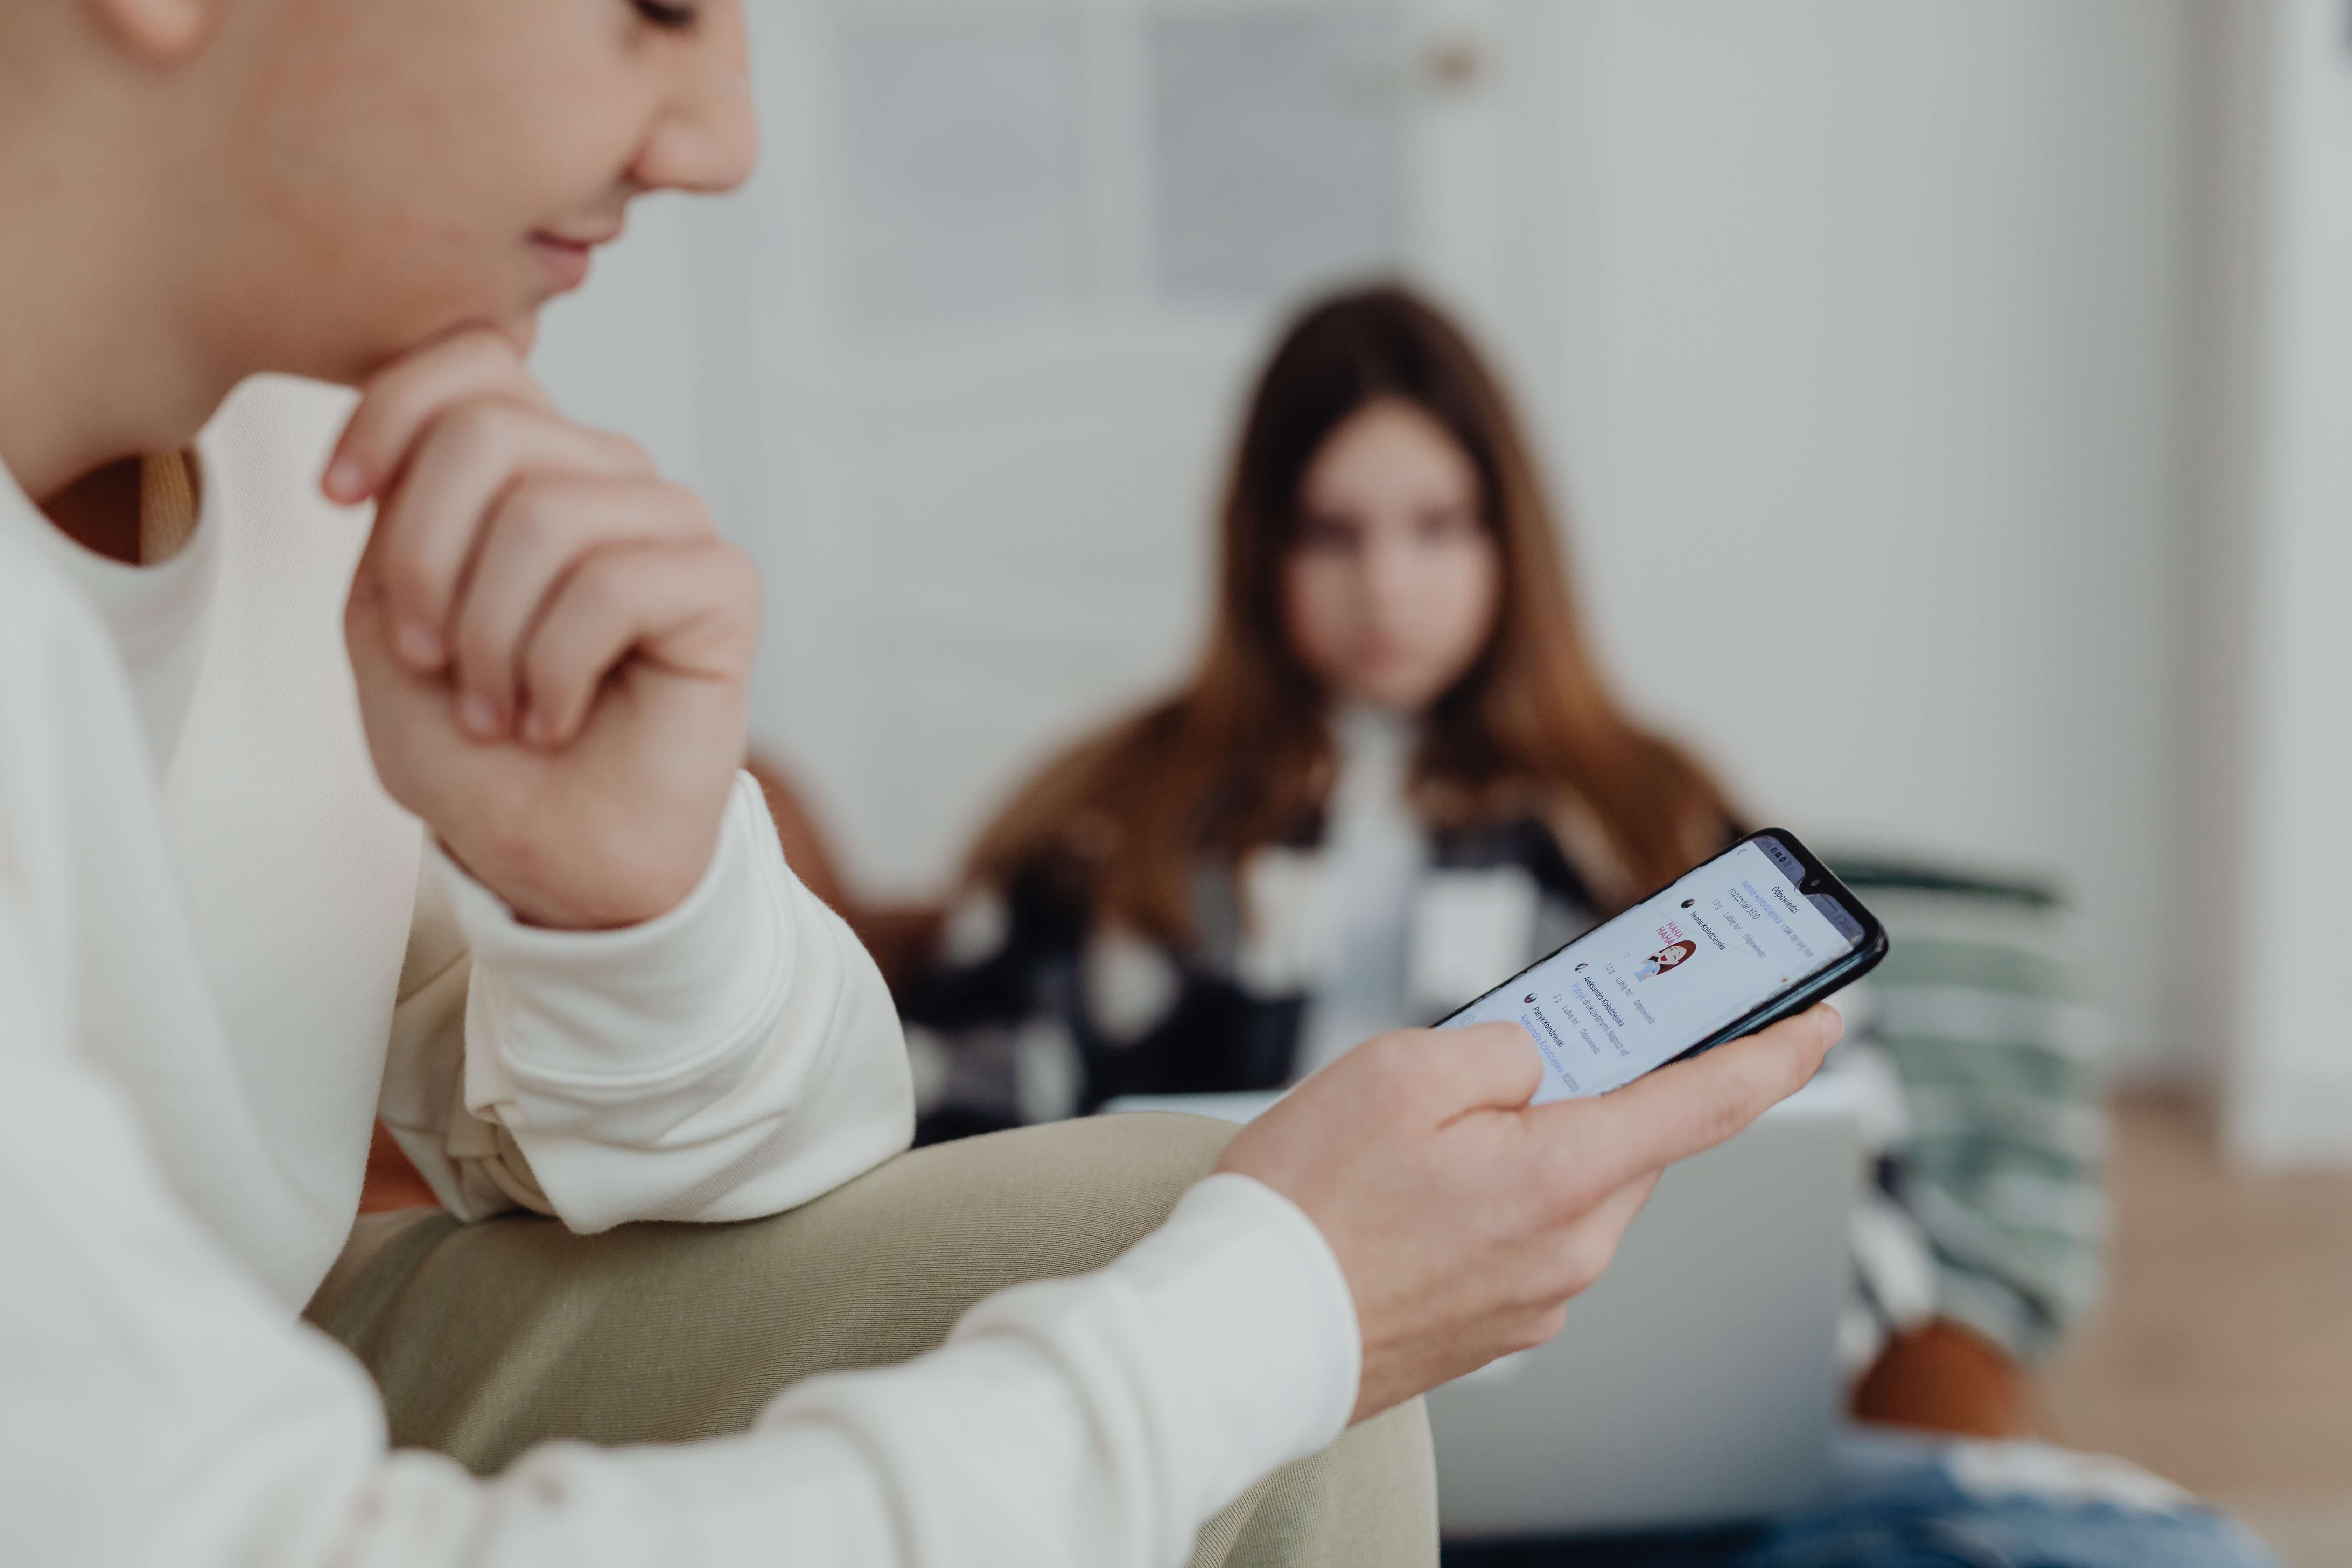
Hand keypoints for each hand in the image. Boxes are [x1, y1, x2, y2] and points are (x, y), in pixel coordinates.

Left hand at [334, 328, 758, 929]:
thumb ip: (398, 513)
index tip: (336, 500)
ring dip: (491, 637)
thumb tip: (441, 416)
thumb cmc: (475, 749)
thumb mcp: (385, 621)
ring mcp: (671, 525)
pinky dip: (556, 670)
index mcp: (528, 466)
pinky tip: (557, 718)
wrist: (552, 859)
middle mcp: (605, 476)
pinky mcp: (721, 585)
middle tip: (430, 662)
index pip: (472, 359)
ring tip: (497, 708)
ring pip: (547, 515)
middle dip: (427, 561)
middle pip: (489, 431)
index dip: (389, 411)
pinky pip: (613, 585)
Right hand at [1218, 1005, 1842, 1422]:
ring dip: (1522, 1148)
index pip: (1709, 1103)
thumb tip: (1544, 1056)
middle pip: (1622, 1141)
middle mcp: (1572, 1250)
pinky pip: (1523, 1238)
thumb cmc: (1307, 1200)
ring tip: (1417, 1139)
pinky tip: (1408, 1198)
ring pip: (1568, 1189)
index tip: (1820, 1018)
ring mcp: (1537, 1299)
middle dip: (1582, 1090)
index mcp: (1563, 1176)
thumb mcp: (1399, 1069)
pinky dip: (1490, 1200)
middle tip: (1509, 1055)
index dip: (1775, 1052)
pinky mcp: (1497, 1328)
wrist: (1240, 1329)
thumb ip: (1500, 1046)